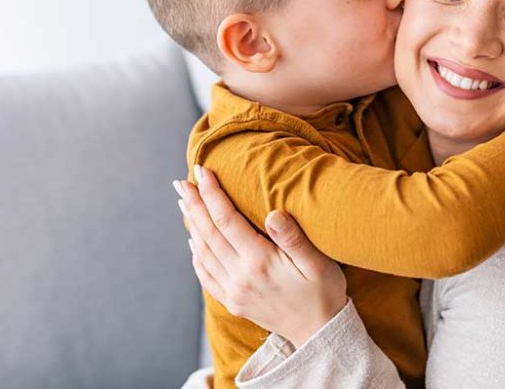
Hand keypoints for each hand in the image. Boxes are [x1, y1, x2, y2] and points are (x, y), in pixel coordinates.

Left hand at [174, 165, 346, 347]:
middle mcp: (240, 277)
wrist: (320, 333)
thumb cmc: (323, 293)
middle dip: (194, 205)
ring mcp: (234, 291)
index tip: (202, 171)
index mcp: (260, 262)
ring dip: (192, 225)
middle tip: (181, 182)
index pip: (227, 220)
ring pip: (203, 252)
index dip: (213, 194)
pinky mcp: (233, 301)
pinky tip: (193, 240)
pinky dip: (196, 254)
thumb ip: (294, 238)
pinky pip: (206, 275)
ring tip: (184, 202)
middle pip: (209, 234)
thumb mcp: (318, 263)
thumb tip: (273, 214)